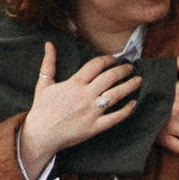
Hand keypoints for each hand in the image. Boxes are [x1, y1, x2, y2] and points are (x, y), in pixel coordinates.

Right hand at [20, 40, 142, 175]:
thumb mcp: (44, 83)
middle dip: (123, 70)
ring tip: (138, 80)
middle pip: (110, 77)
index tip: (115, 58)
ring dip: (130, 86)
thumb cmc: (41, 109)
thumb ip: (49, 63)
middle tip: (131, 67)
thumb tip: (49, 44)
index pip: (96, 65)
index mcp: (74, 83)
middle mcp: (85, 95)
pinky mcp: (95, 127)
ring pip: (116, 95)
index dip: (108, 59)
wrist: (40, 135)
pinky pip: (115, 117)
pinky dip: (127, 110)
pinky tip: (134, 103)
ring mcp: (91, 111)